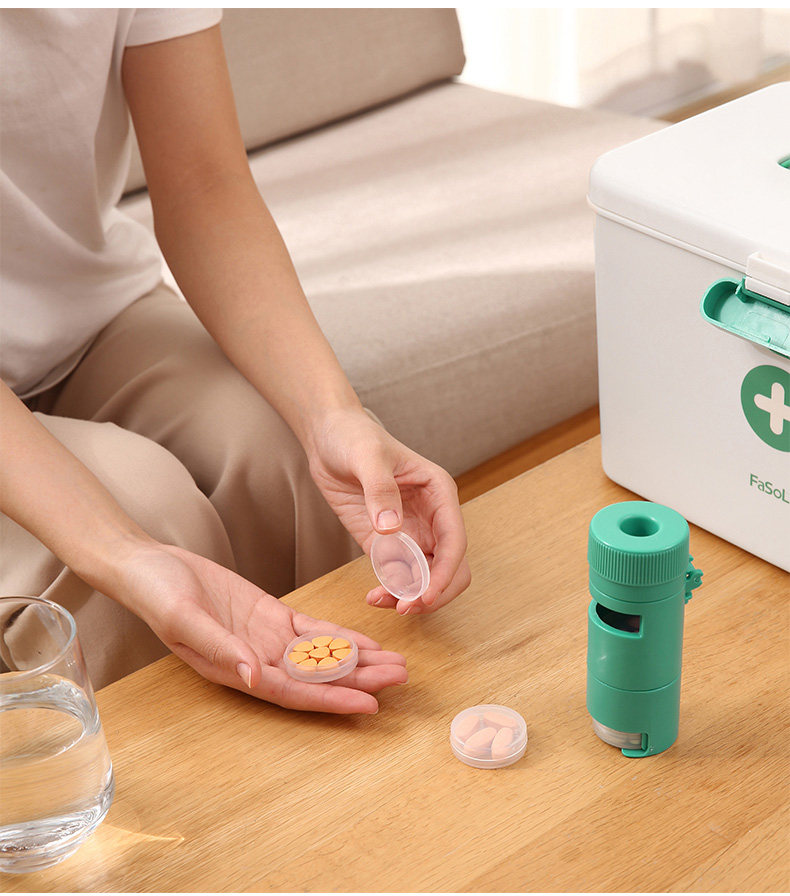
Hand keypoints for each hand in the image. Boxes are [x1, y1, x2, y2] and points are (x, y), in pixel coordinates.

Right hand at [115, 542, 406, 712]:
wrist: (149, 565)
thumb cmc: (157, 594)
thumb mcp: (183, 617)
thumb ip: (219, 647)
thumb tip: (253, 676)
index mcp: (235, 670)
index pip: (293, 692)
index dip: (331, 699)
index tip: (369, 704)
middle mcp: (257, 660)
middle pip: (317, 678)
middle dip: (360, 680)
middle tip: (401, 677)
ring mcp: (265, 638)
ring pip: (321, 656)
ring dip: (358, 660)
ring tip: (396, 662)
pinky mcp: (270, 614)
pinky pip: (312, 630)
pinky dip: (340, 636)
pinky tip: (367, 641)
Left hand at [307, 409, 470, 614]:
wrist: (327, 437)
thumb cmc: (353, 436)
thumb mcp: (367, 456)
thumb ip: (380, 490)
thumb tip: (391, 528)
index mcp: (439, 492)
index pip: (454, 541)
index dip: (445, 573)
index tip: (425, 595)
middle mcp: (431, 516)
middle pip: (451, 566)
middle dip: (434, 592)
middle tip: (404, 607)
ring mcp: (410, 532)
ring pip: (426, 577)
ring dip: (411, 596)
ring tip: (380, 601)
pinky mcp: (386, 542)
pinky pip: (399, 575)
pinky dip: (392, 591)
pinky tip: (373, 595)